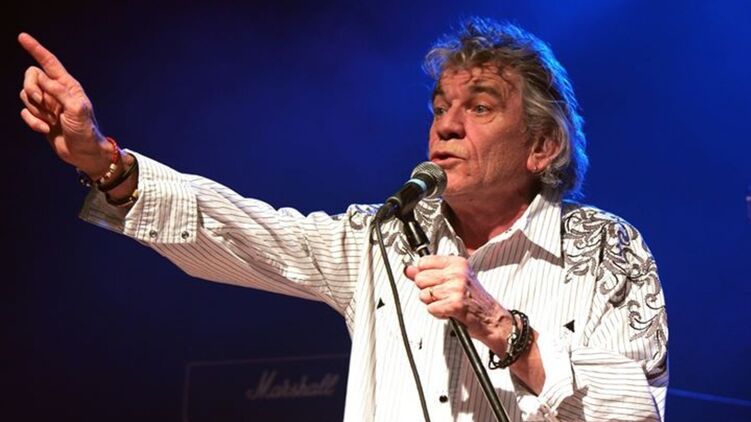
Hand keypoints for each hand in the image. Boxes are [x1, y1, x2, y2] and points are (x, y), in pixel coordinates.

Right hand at [18, 33, 111, 177]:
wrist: (84, 153)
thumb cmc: (86, 131)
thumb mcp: (77, 109)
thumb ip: (60, 92)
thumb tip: (42, 79)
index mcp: (68, 85)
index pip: (49, 62)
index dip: (36, 49)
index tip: (22, 37)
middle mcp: (56, 92)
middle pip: (31, 76)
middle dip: (31, 87)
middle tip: (41, 101)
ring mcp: (47, 105)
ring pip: (25, 95)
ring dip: (35, 109)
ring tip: (52, 121)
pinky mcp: (40, 118)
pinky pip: (25, 112)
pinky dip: (33, 122)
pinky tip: (46, 129)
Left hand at [404, 255, 513, 349]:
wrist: (492, 318)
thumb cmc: (474, 299)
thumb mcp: (454, 280)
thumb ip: (429, 273)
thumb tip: (409, 270)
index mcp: (457, 263)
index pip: (423, 262)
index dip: (424, 274)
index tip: (434, 281)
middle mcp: (457, 273)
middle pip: (420, 279)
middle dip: (427, 290)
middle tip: (443, 295)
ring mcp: (456, 288)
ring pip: (424, 295)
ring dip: (433, 303)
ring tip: (448, 303)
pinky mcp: (455, 304)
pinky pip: (431, 309)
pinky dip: (438, 313)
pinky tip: (449, 312)